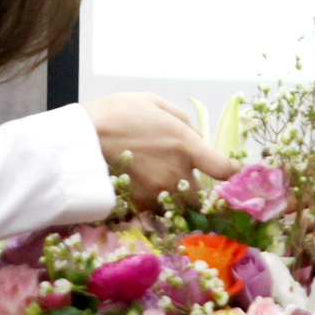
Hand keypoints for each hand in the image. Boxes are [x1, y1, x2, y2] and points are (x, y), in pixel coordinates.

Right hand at [81, 93, 238, 209]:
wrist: (81, 138)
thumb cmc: (117, 113)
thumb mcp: (154, 103)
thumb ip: (182, 121)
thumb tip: (195, 137)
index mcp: (187, 146)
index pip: (224, 170)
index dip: (232, 174)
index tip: (230, 173)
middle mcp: (178, 173)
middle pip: (201, 195)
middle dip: (196, 189)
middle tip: (182, 178)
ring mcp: (159, 192)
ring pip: (179, 206)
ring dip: (176, 199)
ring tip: (159, 185)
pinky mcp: (140, 204)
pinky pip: (157, 211)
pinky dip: (155, 205)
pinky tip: (144, 192)